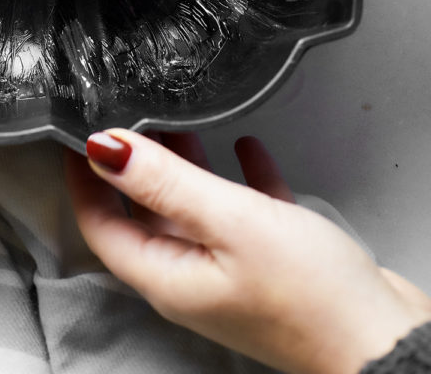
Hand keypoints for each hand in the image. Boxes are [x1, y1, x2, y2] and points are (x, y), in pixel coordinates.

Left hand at [64, 129, 430, 373]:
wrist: (385, 343)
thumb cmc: (309, 295)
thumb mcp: (228, 223)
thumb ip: (164, 182)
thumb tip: (104, 146)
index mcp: (167, 276)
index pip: (101, 225)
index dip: (84, 179)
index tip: (77, 131)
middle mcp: (191, 277)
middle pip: (144, 217)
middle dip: (131, 168)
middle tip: (125, 117)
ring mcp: (231, 273)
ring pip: (192, 212)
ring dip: (182, 168)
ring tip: (178, 121)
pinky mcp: (270, 264)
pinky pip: (243, 214)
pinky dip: (238, 179)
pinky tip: (246, 148)